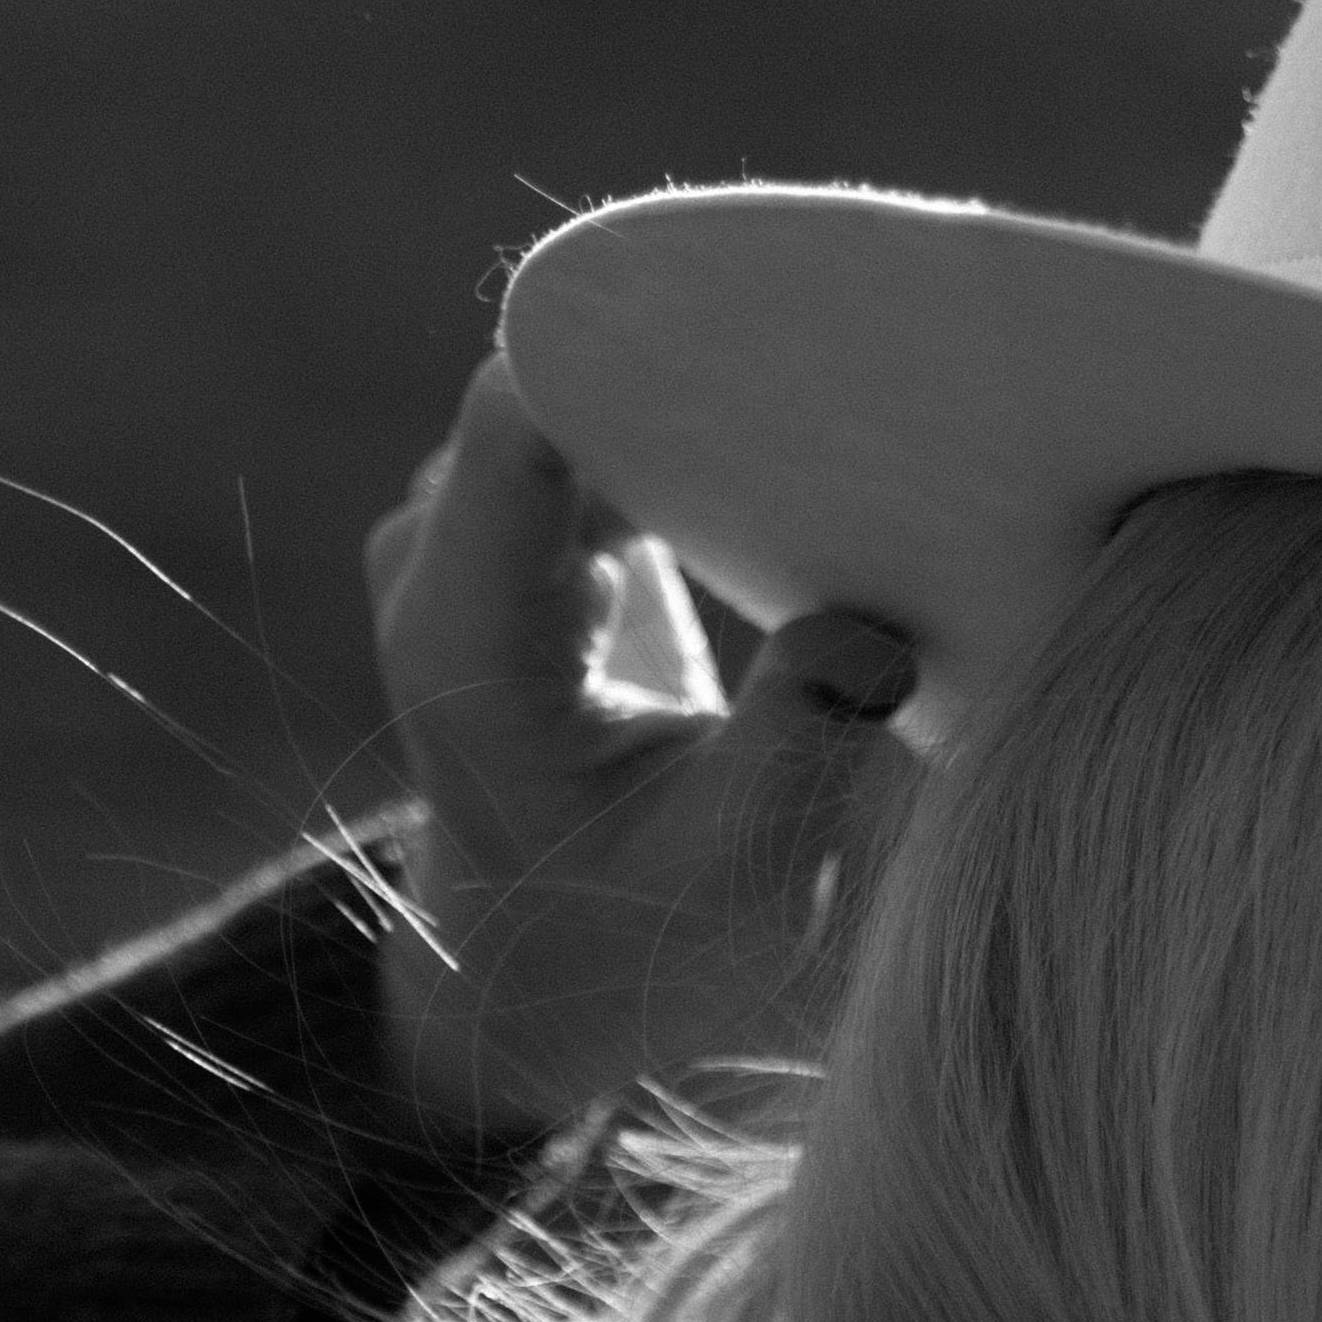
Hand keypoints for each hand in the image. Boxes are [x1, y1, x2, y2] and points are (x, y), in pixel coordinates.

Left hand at [364, 357, 919, 1139]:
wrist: (543, 966)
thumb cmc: (637, 937)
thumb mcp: (736, 871)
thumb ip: (800, 744)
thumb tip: (879, 631)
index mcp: (469, 635)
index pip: (525, 418)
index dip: (643, 354)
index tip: (789, 355)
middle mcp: (442, 562)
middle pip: (564, 385)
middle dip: (701, 371)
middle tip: (865, 394)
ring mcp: (470, 535)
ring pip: (591, 394)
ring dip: (711, 403)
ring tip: (852, 433)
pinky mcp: (524, 526)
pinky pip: (604, 424)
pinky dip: (700, 431)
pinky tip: (812, 464)